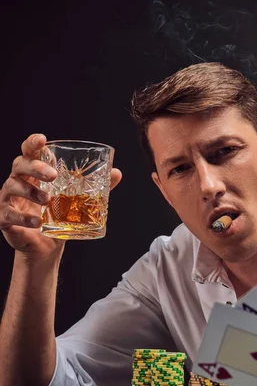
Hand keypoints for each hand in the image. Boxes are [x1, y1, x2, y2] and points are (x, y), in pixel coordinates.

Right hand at [0, 134, 121, 256]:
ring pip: (12, 187)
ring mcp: (9, 199)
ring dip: (30, 192)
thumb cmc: (58, 217)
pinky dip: (23, 217)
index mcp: (34, 173)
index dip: (32, 143)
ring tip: (47, 200)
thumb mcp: (76, 200)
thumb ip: (94, 186)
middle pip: (19, 165)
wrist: (46, 246)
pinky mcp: (4, 218)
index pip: (29, 151)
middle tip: (53, 175)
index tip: (42, 139)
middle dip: (35, 167)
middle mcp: (18, 181)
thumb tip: (117, 173)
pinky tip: (37, 222)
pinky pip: (9, 213)